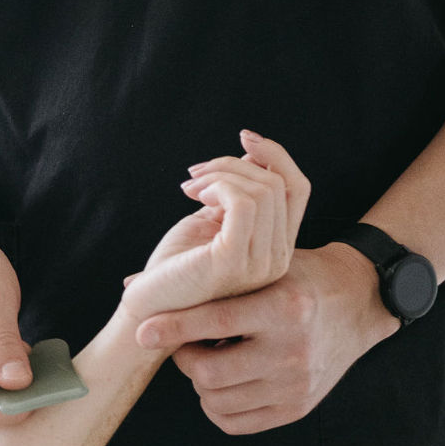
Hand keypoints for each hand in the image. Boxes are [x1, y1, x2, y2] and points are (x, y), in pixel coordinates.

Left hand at [116, 132, 310, 330]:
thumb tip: (251, 155)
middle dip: (233, 163)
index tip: (244, 138)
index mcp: (275, 248)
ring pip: (263, 189)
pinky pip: (244, 203)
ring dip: (221, 174)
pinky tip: (194, 197)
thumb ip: (236, 197)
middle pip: (278, 183)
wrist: (147, 308)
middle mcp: (277, 259)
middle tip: (195, 175)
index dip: (276, 155)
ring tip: (190, 188)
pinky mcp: (234, 262)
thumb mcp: (212, 222)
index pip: (298, 189)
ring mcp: (260, 264)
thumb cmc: (174, 267)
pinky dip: (219, 186)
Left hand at [135, 235, 396, 436]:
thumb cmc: (301, 277)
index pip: (215, 321)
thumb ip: (207, 274)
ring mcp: (296, 385)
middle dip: (185, 358)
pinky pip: (235, 422)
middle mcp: (292, 350)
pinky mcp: (297, 409)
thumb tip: (131, 283)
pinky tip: (222, 381)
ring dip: (200, 381)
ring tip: (208, 358)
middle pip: (210, 372)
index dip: (173, 328)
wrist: (358, 303)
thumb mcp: (264, 265)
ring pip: (217, 400)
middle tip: (186, 344)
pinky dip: (216, 405)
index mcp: (284, 307)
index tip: (143, 331)